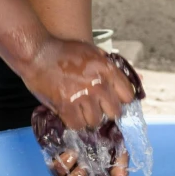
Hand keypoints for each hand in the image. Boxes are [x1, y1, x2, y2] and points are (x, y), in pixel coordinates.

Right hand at [20, 37, 134, 130]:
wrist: (37, 52)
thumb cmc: (64, 50)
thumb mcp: (93, 52)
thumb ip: (111, 66)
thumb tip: (137, 81)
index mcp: (107, 69)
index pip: (128, 96)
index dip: (120, 100)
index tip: (112, 101)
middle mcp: (98, 84)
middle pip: (114, 112)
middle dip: (105, 112)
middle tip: (95, 108)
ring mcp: (82, 95)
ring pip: (95, 121)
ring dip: (87, 118)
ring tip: (79, 110)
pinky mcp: (66, 105)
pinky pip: (77, 125)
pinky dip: (74, 122)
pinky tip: (69, 114)